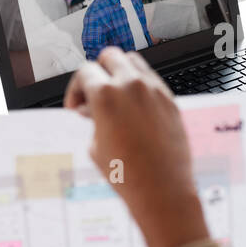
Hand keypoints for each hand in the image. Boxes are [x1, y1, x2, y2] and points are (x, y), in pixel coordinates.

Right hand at [64, 48, 209, 246]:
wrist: (162, 190)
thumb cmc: (128, 174)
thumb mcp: (96, 146)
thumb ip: (92, 119)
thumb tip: (91, 109)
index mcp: (106, 95)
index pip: (85, 71)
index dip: (75, 89)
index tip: (76, 105)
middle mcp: (132, 86)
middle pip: (110, 56)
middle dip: (98, 71)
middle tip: (94, 93)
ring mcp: (154, 91)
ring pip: (133, 61)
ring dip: (120, 73)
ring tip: (114, 97)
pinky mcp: (170, 100)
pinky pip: (152, 80)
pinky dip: (140, 85)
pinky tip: (134, 107)